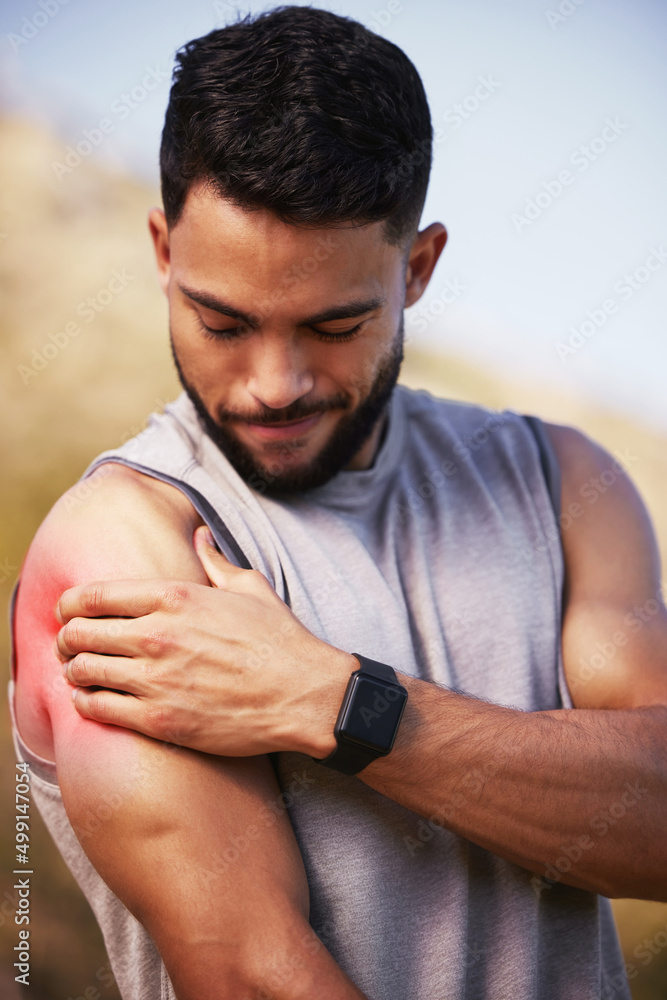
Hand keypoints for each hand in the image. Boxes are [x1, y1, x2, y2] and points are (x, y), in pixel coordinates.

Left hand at [56, 526, 352, 756]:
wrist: (305, 695)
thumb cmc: (280, 640)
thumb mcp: (250, 587)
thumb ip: (215, 560)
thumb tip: (200, 534)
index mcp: (174, 597)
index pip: (93, 595)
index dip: (70, 604)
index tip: (68, 611)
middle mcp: (157, 635)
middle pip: (79, 633)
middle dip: (68, 638)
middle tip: (71, 644)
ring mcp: (156, 680)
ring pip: (83, 672)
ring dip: (75, 671)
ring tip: (81, 673)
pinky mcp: (160, 720)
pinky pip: (98, 710)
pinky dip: (86, 704)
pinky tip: (94, 700)